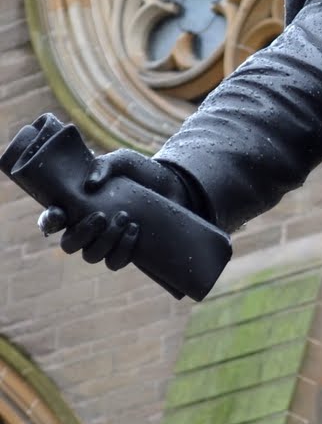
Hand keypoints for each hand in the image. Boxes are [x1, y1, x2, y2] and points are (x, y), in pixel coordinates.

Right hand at [38, 149, 188, 271]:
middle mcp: (86, 227)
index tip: (60, 214)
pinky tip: (135, 229)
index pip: (52, 219)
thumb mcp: (122, 160)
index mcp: (76, 205)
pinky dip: (123, 249)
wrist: (170, 186)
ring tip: (125, 217)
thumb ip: (104, 166)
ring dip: (106, 240)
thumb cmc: (139, 172)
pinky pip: (115, 262)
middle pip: (68, 244)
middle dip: (82, 233)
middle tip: (101, 216)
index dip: (50, 221)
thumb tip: (90, 185)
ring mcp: (104, 242)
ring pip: (91, 256)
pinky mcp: (124, 252)